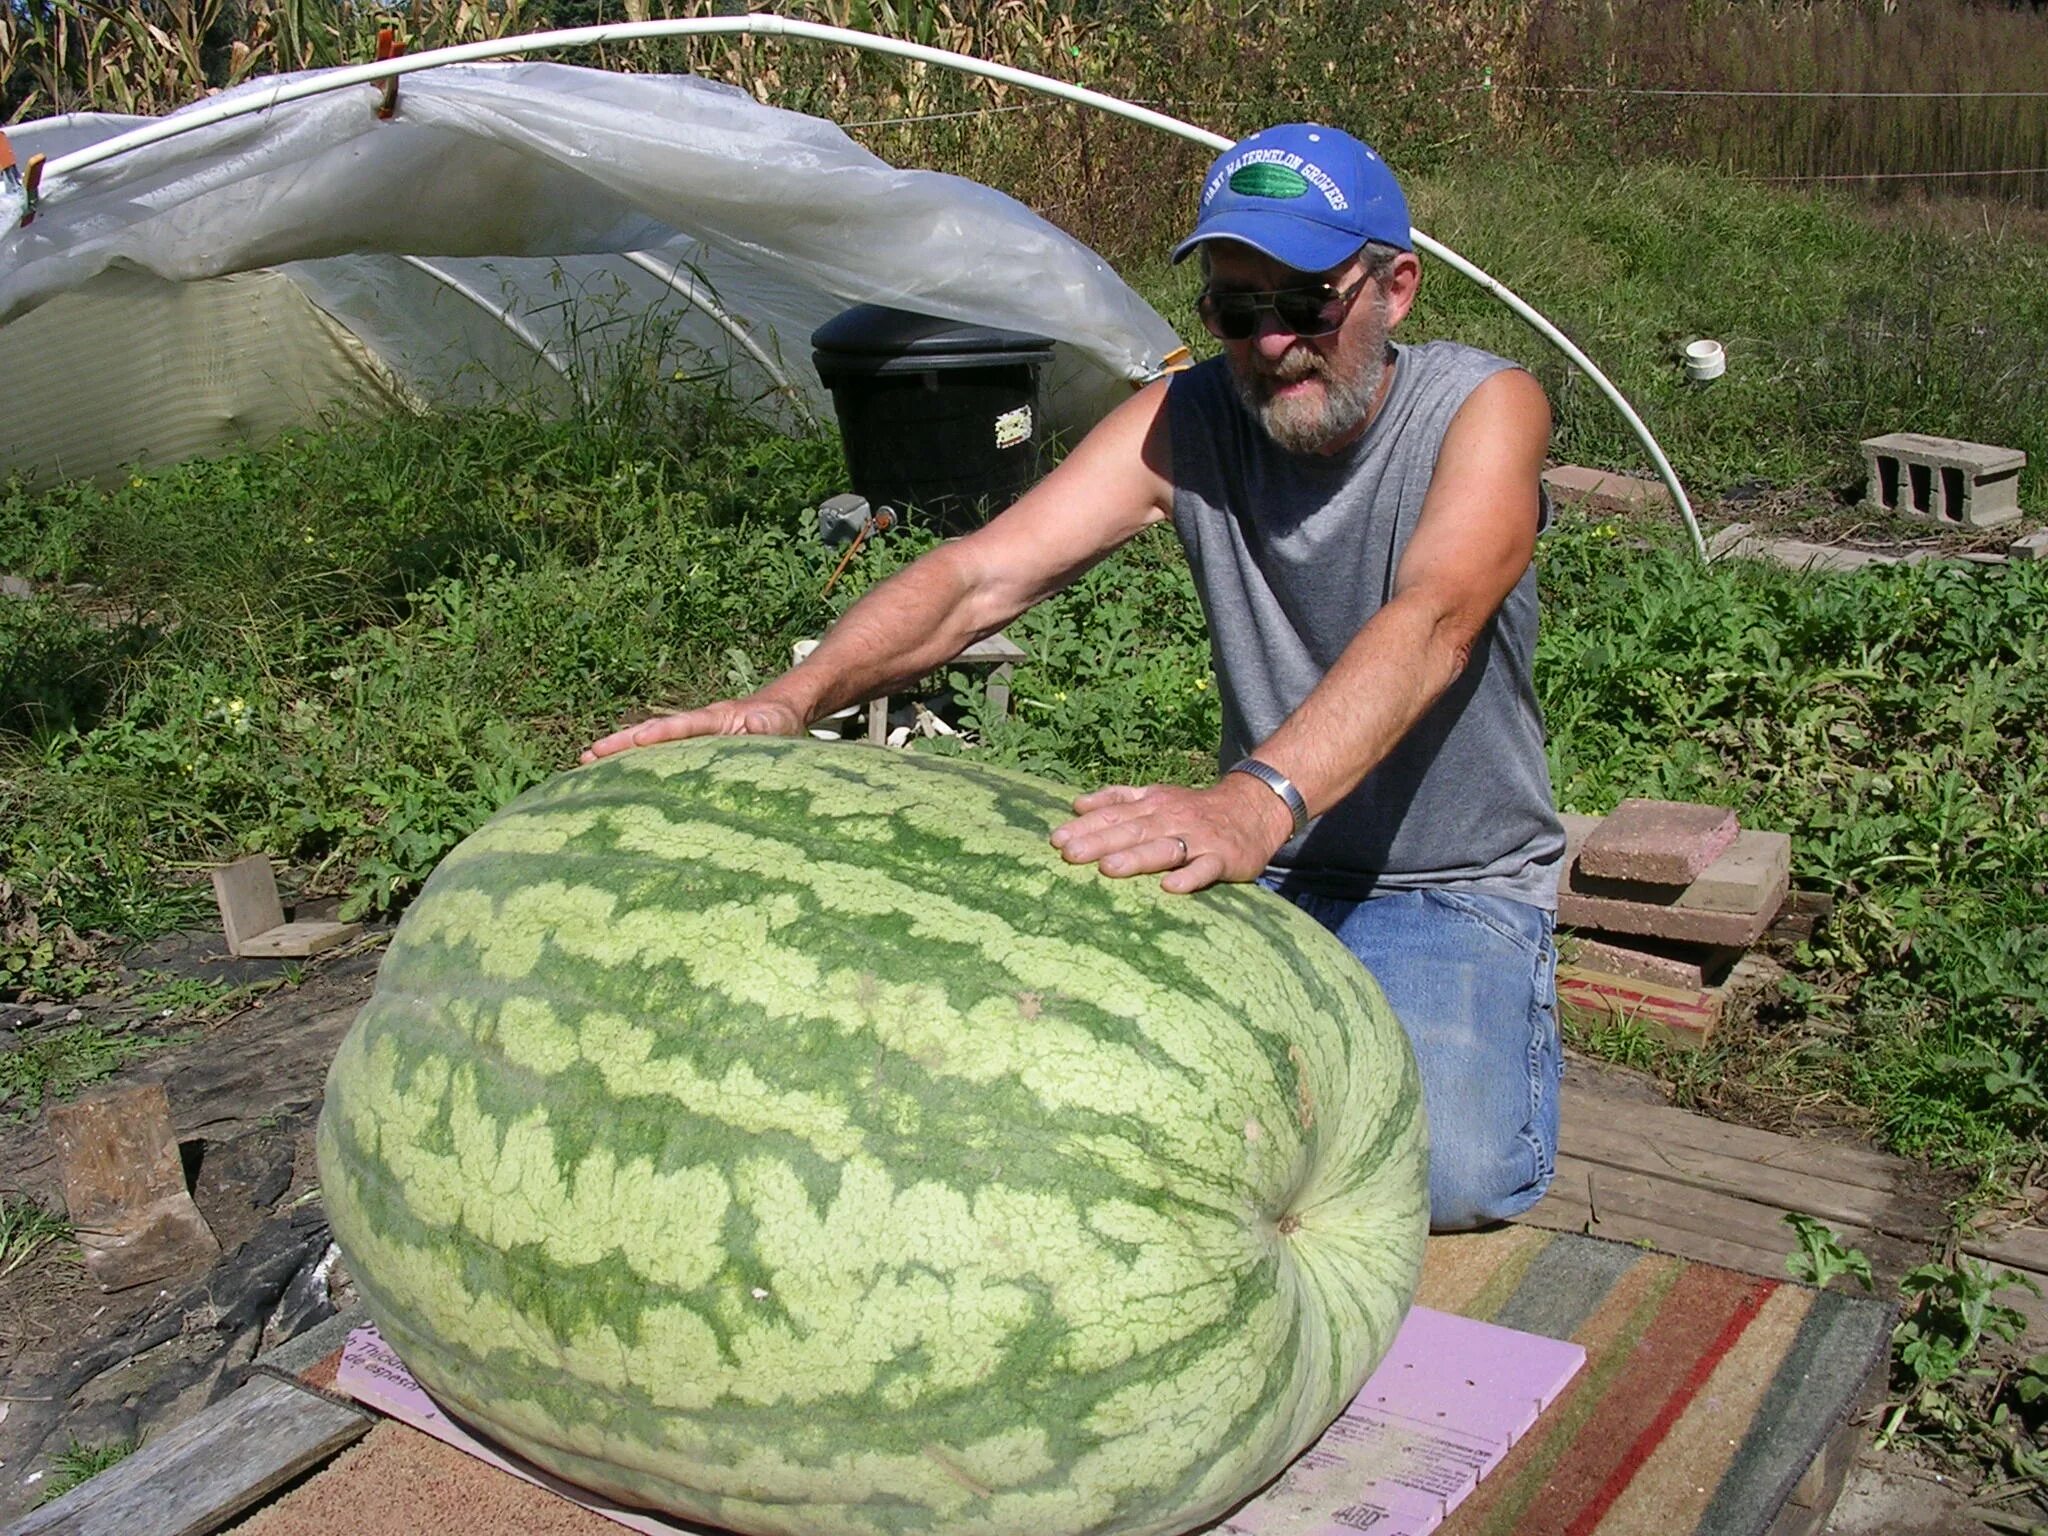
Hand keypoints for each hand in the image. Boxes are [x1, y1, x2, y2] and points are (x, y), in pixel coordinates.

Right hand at [581, 696, 805, 762]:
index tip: (638, 739)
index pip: (684, 725)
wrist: (777, 711)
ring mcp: (687, 737)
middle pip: (652, 731)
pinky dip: (632, 762)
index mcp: (715, 718)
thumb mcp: (779, 723)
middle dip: (621, 742)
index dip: (662, 733)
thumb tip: (754, 723)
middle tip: (587, 754)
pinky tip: (607, 776)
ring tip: (583, 763)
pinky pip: (656, 755)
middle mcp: (693, 724)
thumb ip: (766, 724)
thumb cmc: (779, 720)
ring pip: (647, 743)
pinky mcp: (686, 749)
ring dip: (617, 753)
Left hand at [1048, 775, 1295, 893]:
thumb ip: (1118, 799)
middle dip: (1100, 842)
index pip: (1114, 814)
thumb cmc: (1193, 809)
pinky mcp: (1223, 858)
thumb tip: (1076, 804)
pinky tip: (1171, 888)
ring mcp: (1198, 839)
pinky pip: (1205, 869)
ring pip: (1164, 848)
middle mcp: (1171, 819)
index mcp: (1152, 805)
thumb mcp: (1156, 796)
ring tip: (1109, 869)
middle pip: (1132, 831)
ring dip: (1136, 858)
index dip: (1085, 826)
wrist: (1253, 808)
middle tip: (1070, 854)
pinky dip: (1190, 877)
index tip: (1055, 840)